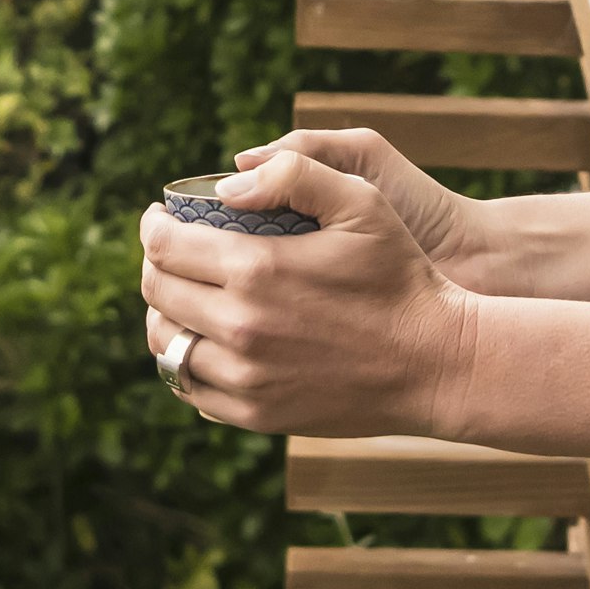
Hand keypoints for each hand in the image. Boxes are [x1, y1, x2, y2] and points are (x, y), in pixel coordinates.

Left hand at [138, 139, 483, 437]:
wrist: (436, 362)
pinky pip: (191, 388)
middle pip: (157, 292)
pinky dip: (184, 361)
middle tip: (170, 252)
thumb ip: (292, 173)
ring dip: (163, 314)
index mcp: (256, 269)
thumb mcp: (362, 200)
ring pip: (166, 344)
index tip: (159, 217)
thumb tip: (224, 188)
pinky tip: (202, 342)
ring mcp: (245, 378)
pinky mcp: (256, 415)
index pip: (165, 246)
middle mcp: (239, 327)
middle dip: (154, 263)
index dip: (153, 225)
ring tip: (181, 297)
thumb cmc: (400, 275)